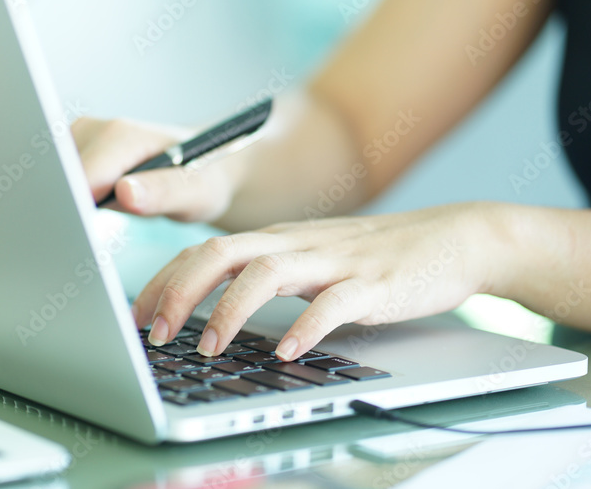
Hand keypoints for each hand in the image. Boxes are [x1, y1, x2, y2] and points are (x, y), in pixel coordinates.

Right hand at [71, 116, 247, 222]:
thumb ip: (163, 192)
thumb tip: (126, 192)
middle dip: (67, 211)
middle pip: (59, 178)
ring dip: (64, 208)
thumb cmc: (200, 177)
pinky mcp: (72, 153)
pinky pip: (56, 182)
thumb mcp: (194, 191)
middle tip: (88, 238)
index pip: (80, 177)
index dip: (75, 209)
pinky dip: (65, 203)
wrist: (200, 168)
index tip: (80, 235)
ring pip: (52, 182)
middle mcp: (94, 129)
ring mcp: (79, 139)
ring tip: (93, 222)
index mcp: (121, 135)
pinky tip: (85, 214)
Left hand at [133, 202, 509, 359]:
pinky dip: (304, 328)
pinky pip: (332, 305)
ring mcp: (334, 262)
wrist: (454, 237)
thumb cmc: (373, 258)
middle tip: (152, 333)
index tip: (137, 314)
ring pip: (266, 274)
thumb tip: (208, 311)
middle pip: (221, 254)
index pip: (204, 251)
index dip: (165, 280)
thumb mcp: (308, 261)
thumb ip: (264, 277)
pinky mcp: (373, 285)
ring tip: (207, 347)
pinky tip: (286, 353)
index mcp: (275, 239)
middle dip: (178, 291)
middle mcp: (296, 244)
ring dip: (229, 311)